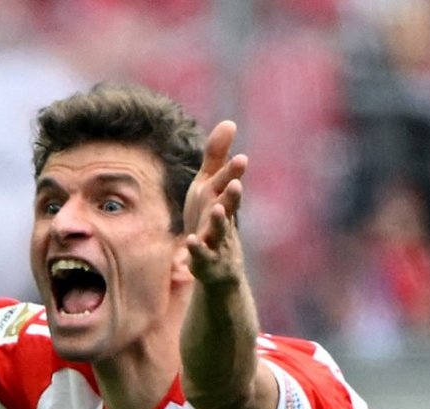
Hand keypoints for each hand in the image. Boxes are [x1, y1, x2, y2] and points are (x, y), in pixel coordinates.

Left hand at [183, 121, 247, 284]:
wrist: (216, 264)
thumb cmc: (211, 218)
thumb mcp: (209, 185)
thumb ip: (217, 157)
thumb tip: (230, 122)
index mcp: (223, 200)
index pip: (229, 184)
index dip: (233, 172)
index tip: (240, 158)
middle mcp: (224, 220)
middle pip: (230, 206)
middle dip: (233, 195)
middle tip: (236, 184)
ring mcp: (216, 242)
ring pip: (220, 231)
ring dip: (219, 221)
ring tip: (217, 208)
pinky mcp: (205, 261)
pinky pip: (201, 256)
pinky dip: (196, 250)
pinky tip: (189, 242)